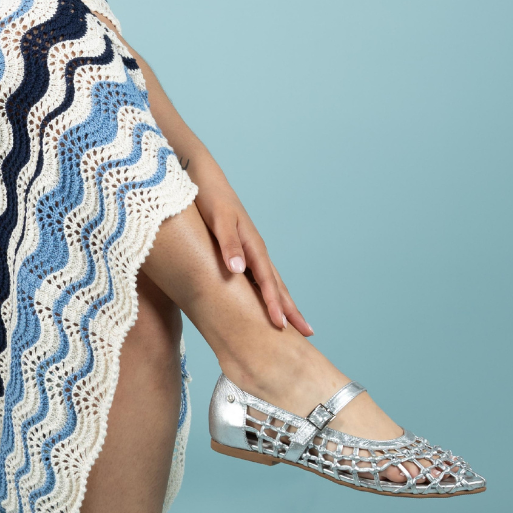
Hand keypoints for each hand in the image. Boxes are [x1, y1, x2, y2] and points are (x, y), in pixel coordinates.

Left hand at [194, 172, 312, 335]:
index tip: (281, 326)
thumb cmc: (210, 199)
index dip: (273, 304)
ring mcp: (251, 251)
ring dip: (283, 302)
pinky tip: (266, 301)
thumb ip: (228, 245)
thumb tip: (238, 271)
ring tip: (293, 322)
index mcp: (253, 246)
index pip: (266, 282)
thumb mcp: (218, 220)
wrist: (205, 179)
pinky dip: (267, 292)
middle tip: (307, 333)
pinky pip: (259, 277)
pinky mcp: (242, 250)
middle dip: (291, 309)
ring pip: (271, 282)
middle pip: (277, 285)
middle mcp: (256, 250)